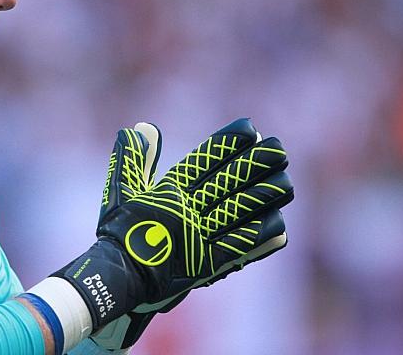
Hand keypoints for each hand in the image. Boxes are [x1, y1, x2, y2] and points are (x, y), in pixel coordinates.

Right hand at [91, 118, 292, 349]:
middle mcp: (186, 210)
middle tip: (279, 148)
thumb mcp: (120, 190)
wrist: (115, 276)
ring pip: (238, 211)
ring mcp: (198, 237)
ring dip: (264, 196)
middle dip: (255, 164)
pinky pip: (237, 247)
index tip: (249, 129)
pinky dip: (258, 235)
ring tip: (287, 182)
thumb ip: (134, 158)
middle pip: (227, 183)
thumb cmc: (117, 232)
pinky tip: (279, 223)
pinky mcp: (206, 265)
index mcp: (168, 191)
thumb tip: (144, 125)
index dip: (227, 144)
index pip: (203, 162)